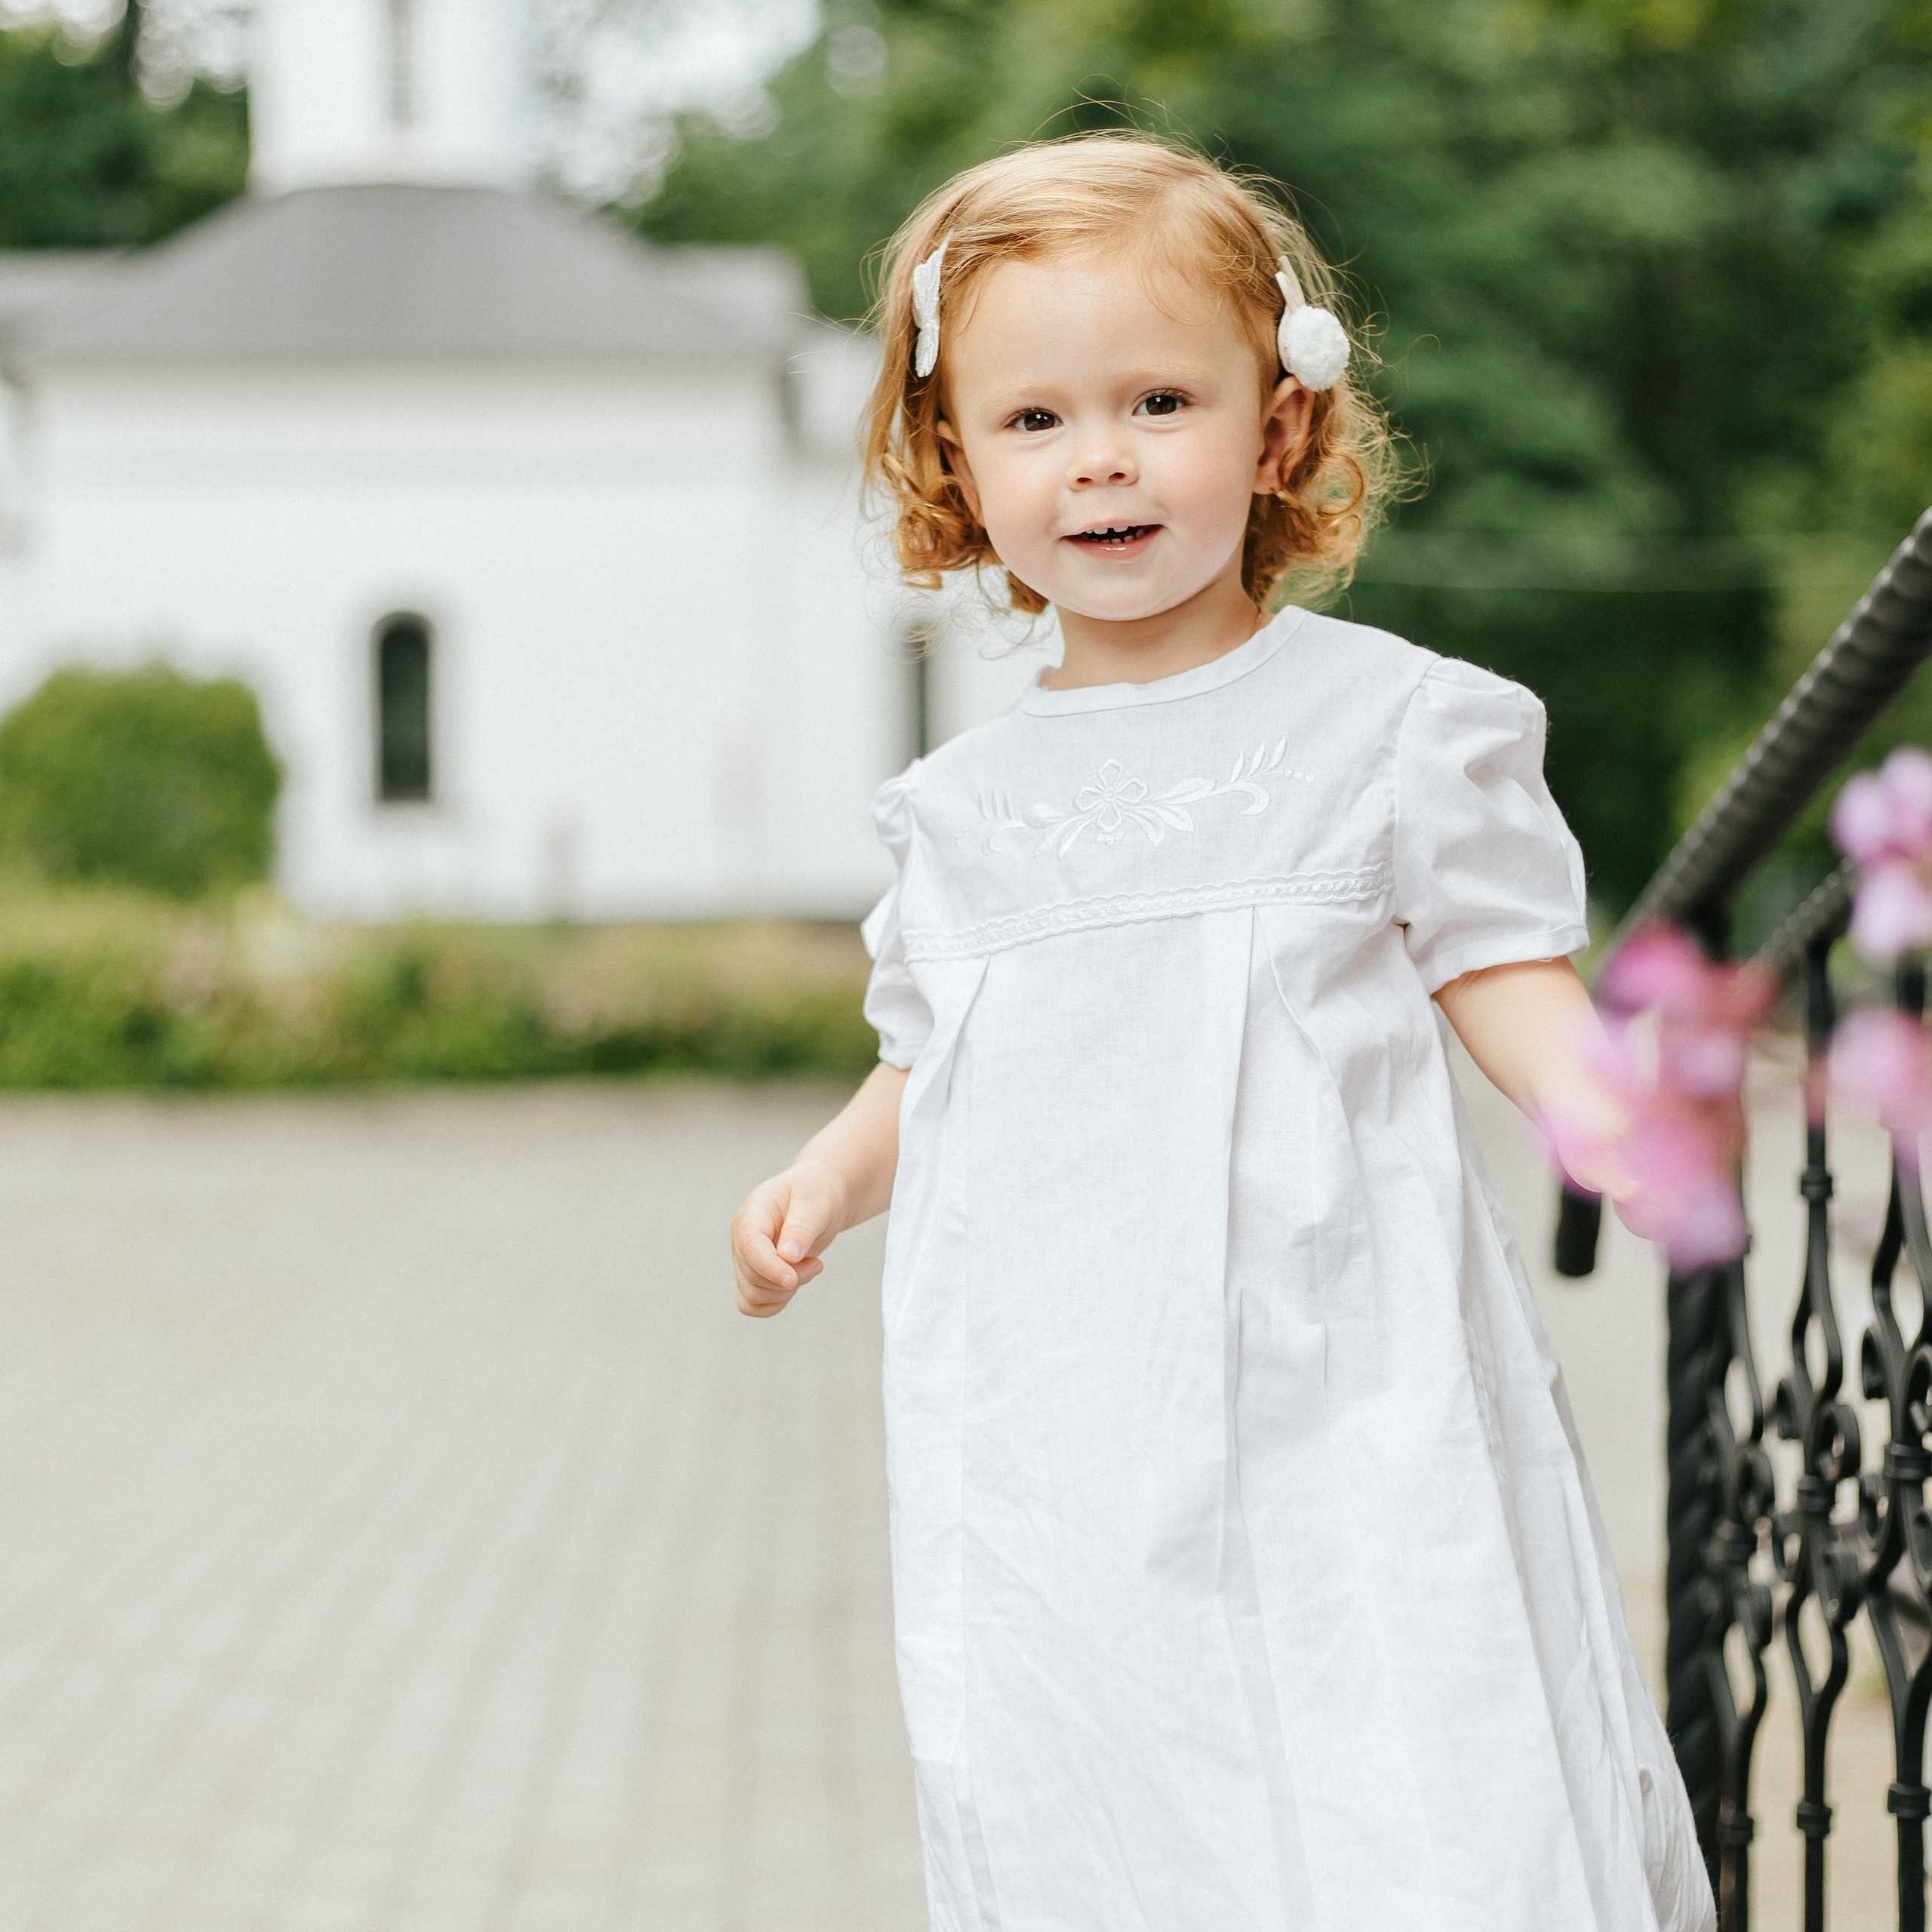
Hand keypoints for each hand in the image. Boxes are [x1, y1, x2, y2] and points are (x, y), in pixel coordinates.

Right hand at [730, 1160, 848, 1317]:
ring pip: (752, 1294)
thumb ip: (801, 1228)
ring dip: (785, 1292)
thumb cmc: (819, 1192)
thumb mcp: (816, 1202)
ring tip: (811, 1267)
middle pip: (752, 1276)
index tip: (793, 1279)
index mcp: (752, 1213)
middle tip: (818, 1264)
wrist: (823, 1195)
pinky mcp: (755, 1274)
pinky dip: (776, 1303)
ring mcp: (746, 1257)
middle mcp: (742, 1237)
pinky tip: (797, 1282)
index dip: (769, 1267)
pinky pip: (753, 1304)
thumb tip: (787, 1257)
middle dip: (789, 1279)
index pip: (749, 1245)